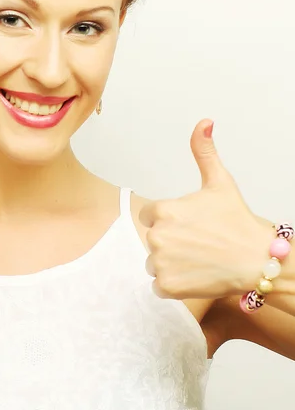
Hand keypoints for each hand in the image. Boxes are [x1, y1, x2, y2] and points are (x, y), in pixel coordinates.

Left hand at [139, 120, 272, 299]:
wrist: (259, 260)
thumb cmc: (238, 222)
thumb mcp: (220, 182)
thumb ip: (204, 152)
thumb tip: (203, 123)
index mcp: (163, 210)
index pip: (150, 215)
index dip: (170, 220)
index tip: (190, 225)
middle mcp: (157, 236)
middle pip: (153, 239)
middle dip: (171, 241)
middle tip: (199, 243)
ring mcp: (161, 263)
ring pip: (154, 262)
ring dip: (171, 263)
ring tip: (198, 259)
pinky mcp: (167, 286)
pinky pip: (158, 285)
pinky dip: (173, 284)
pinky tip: (195, 275)